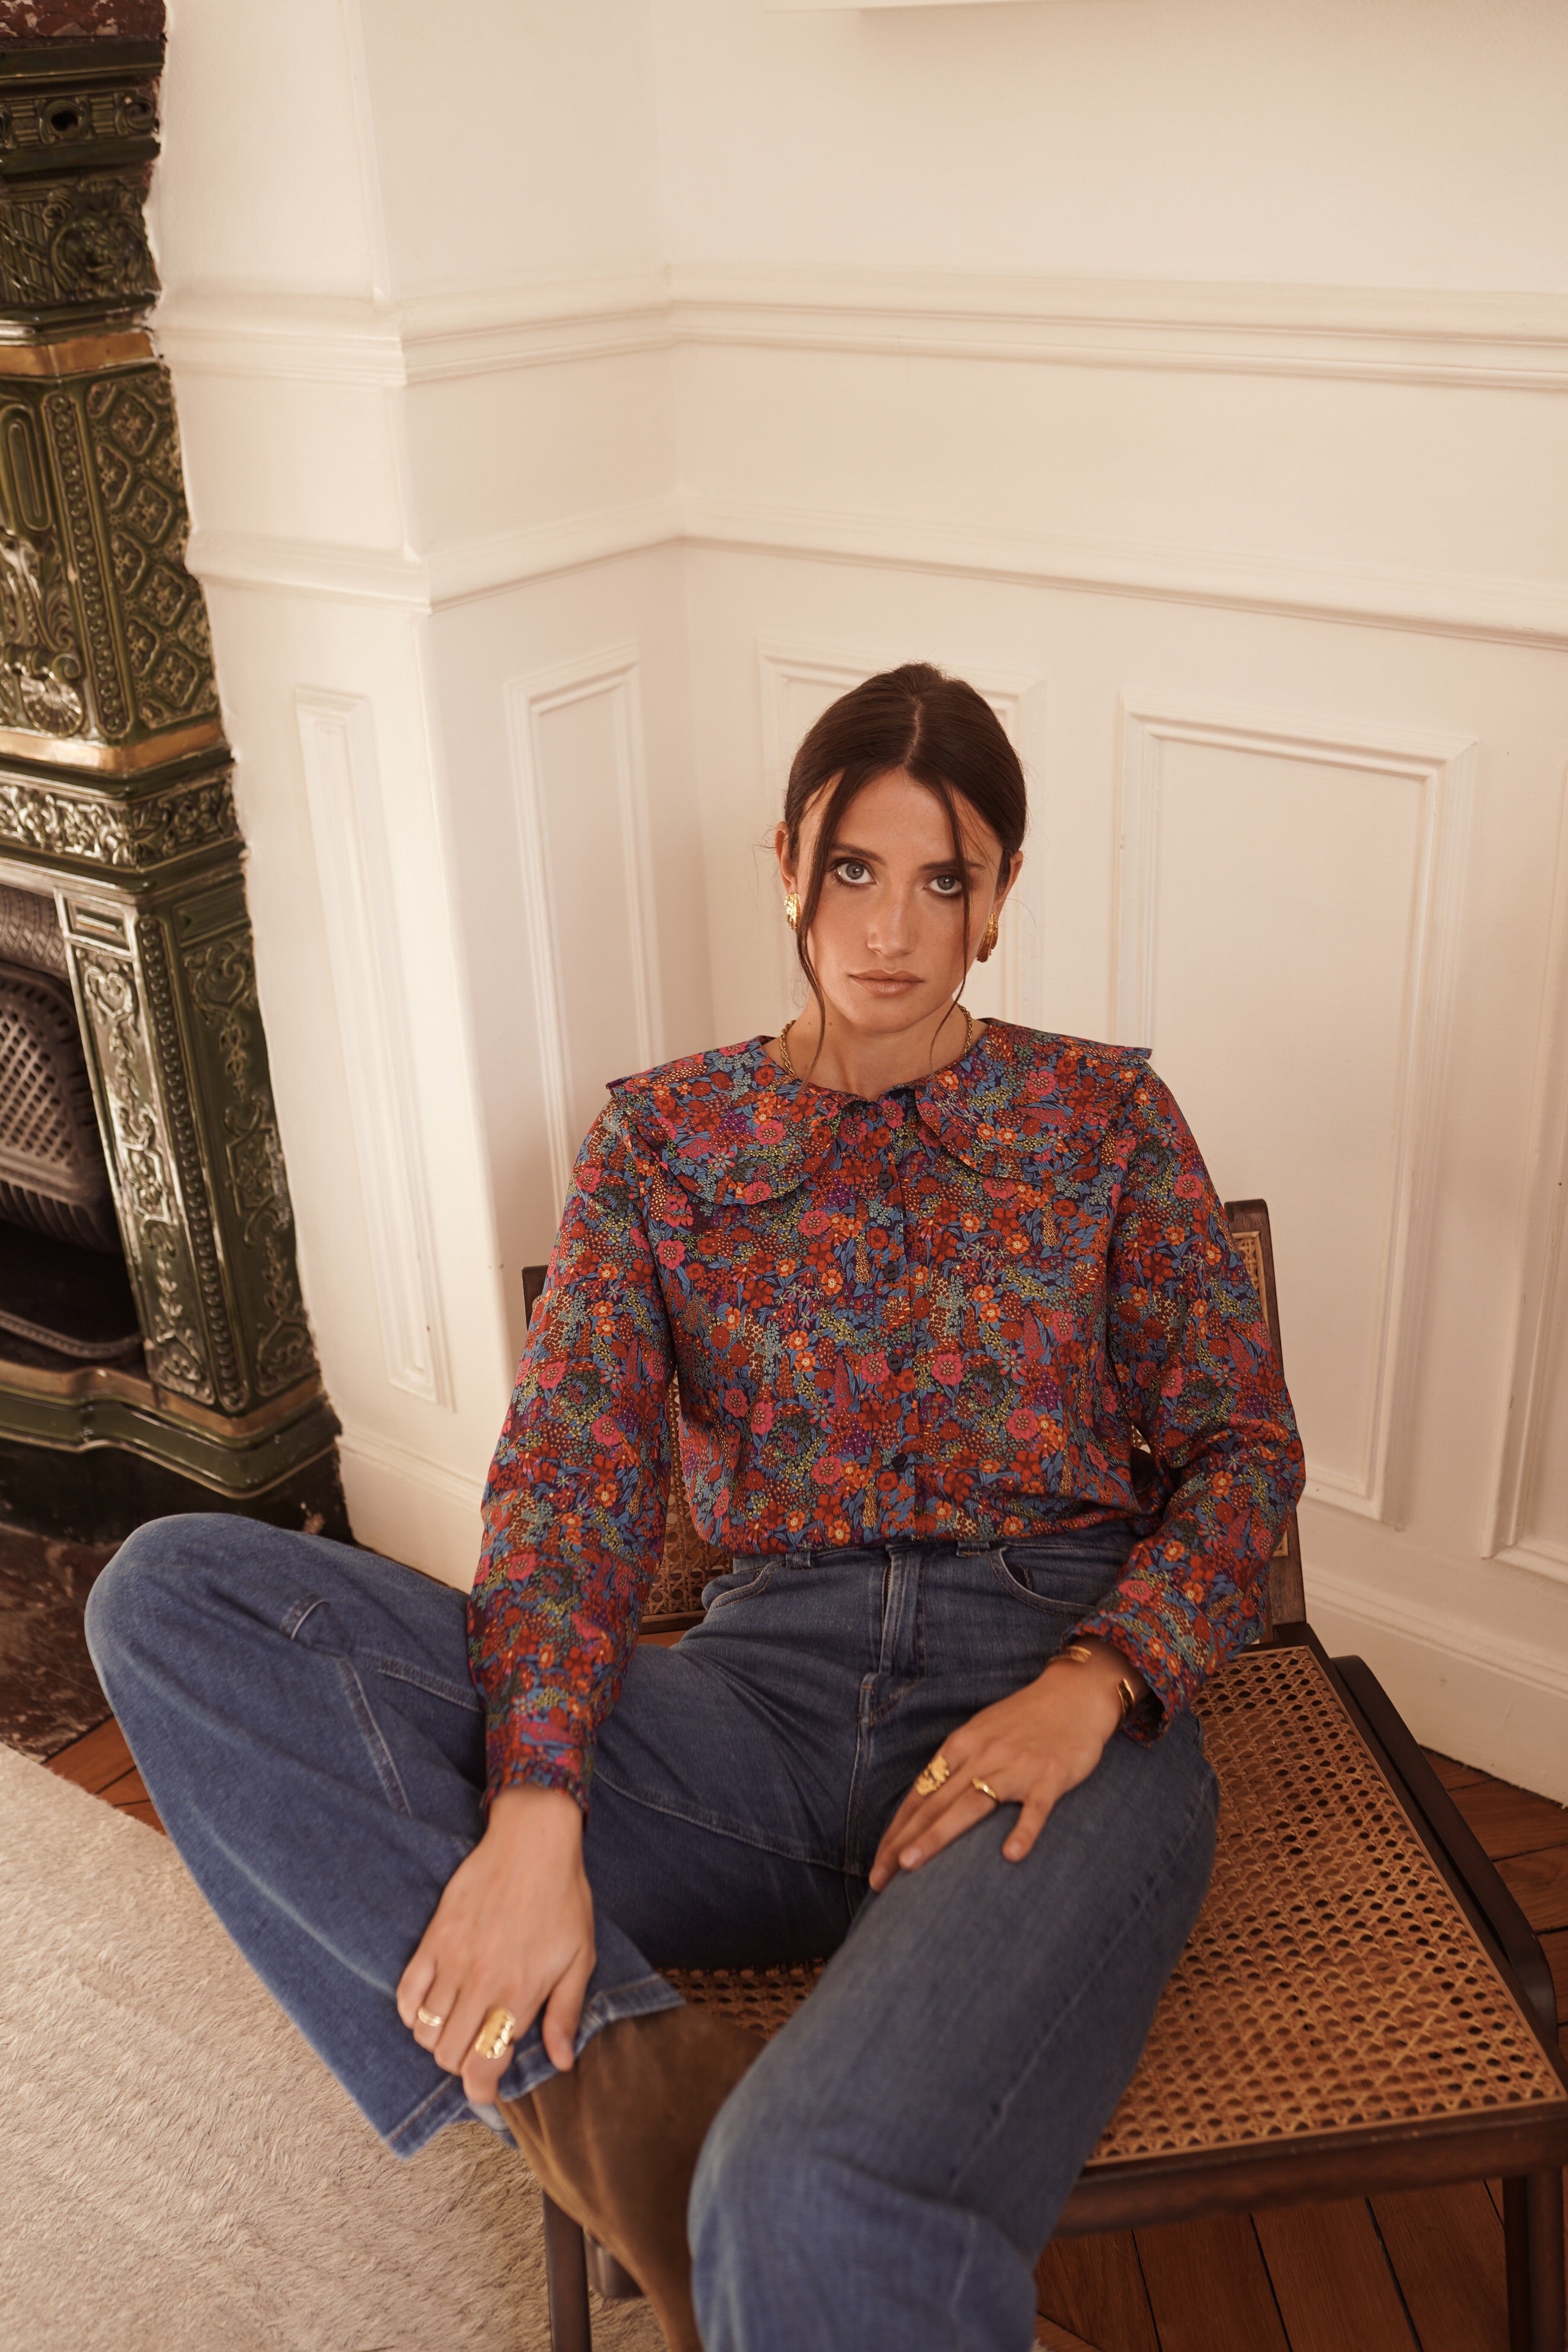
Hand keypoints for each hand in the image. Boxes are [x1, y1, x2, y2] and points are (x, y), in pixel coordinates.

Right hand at [396, 1783, 594, 2104]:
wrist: (532, 1842)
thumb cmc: (563, 1899)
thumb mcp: (579, 1957)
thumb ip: (565, 2014)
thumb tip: (560, 2062)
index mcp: (519, 1994)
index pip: (483, 2066)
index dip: (481, 2090)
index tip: (486, 2088)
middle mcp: (481, 1984)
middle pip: (449, 2055)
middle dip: (463, 2063)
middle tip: (478, 2046)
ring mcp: (452, 1962)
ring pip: (426, 2031)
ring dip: (438, 2038)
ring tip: (458, 2024)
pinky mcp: (433, 1939)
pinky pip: (407, 1993)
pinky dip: (412, 2011)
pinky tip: (430, 2006)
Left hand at [868, 1641, 1145, 1891]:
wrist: (1075, 1694)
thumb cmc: (1025, 1720)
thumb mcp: (982, 1735)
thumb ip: (957, 1766)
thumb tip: (926, 1806)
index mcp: (961, 1746)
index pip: (920, 1795)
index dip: (895, 1832)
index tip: (877, 1865)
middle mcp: (981, 1755)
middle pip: (934, 1804)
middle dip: (903, 1843)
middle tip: (879, 1879)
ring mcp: (1016, 1766)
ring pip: (970, 1804)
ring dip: (937, 1836)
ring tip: (911, 1865)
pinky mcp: (1050, 1775)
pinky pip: (1035, 1807)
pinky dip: (1023, 1830)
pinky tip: (1011, 1855)